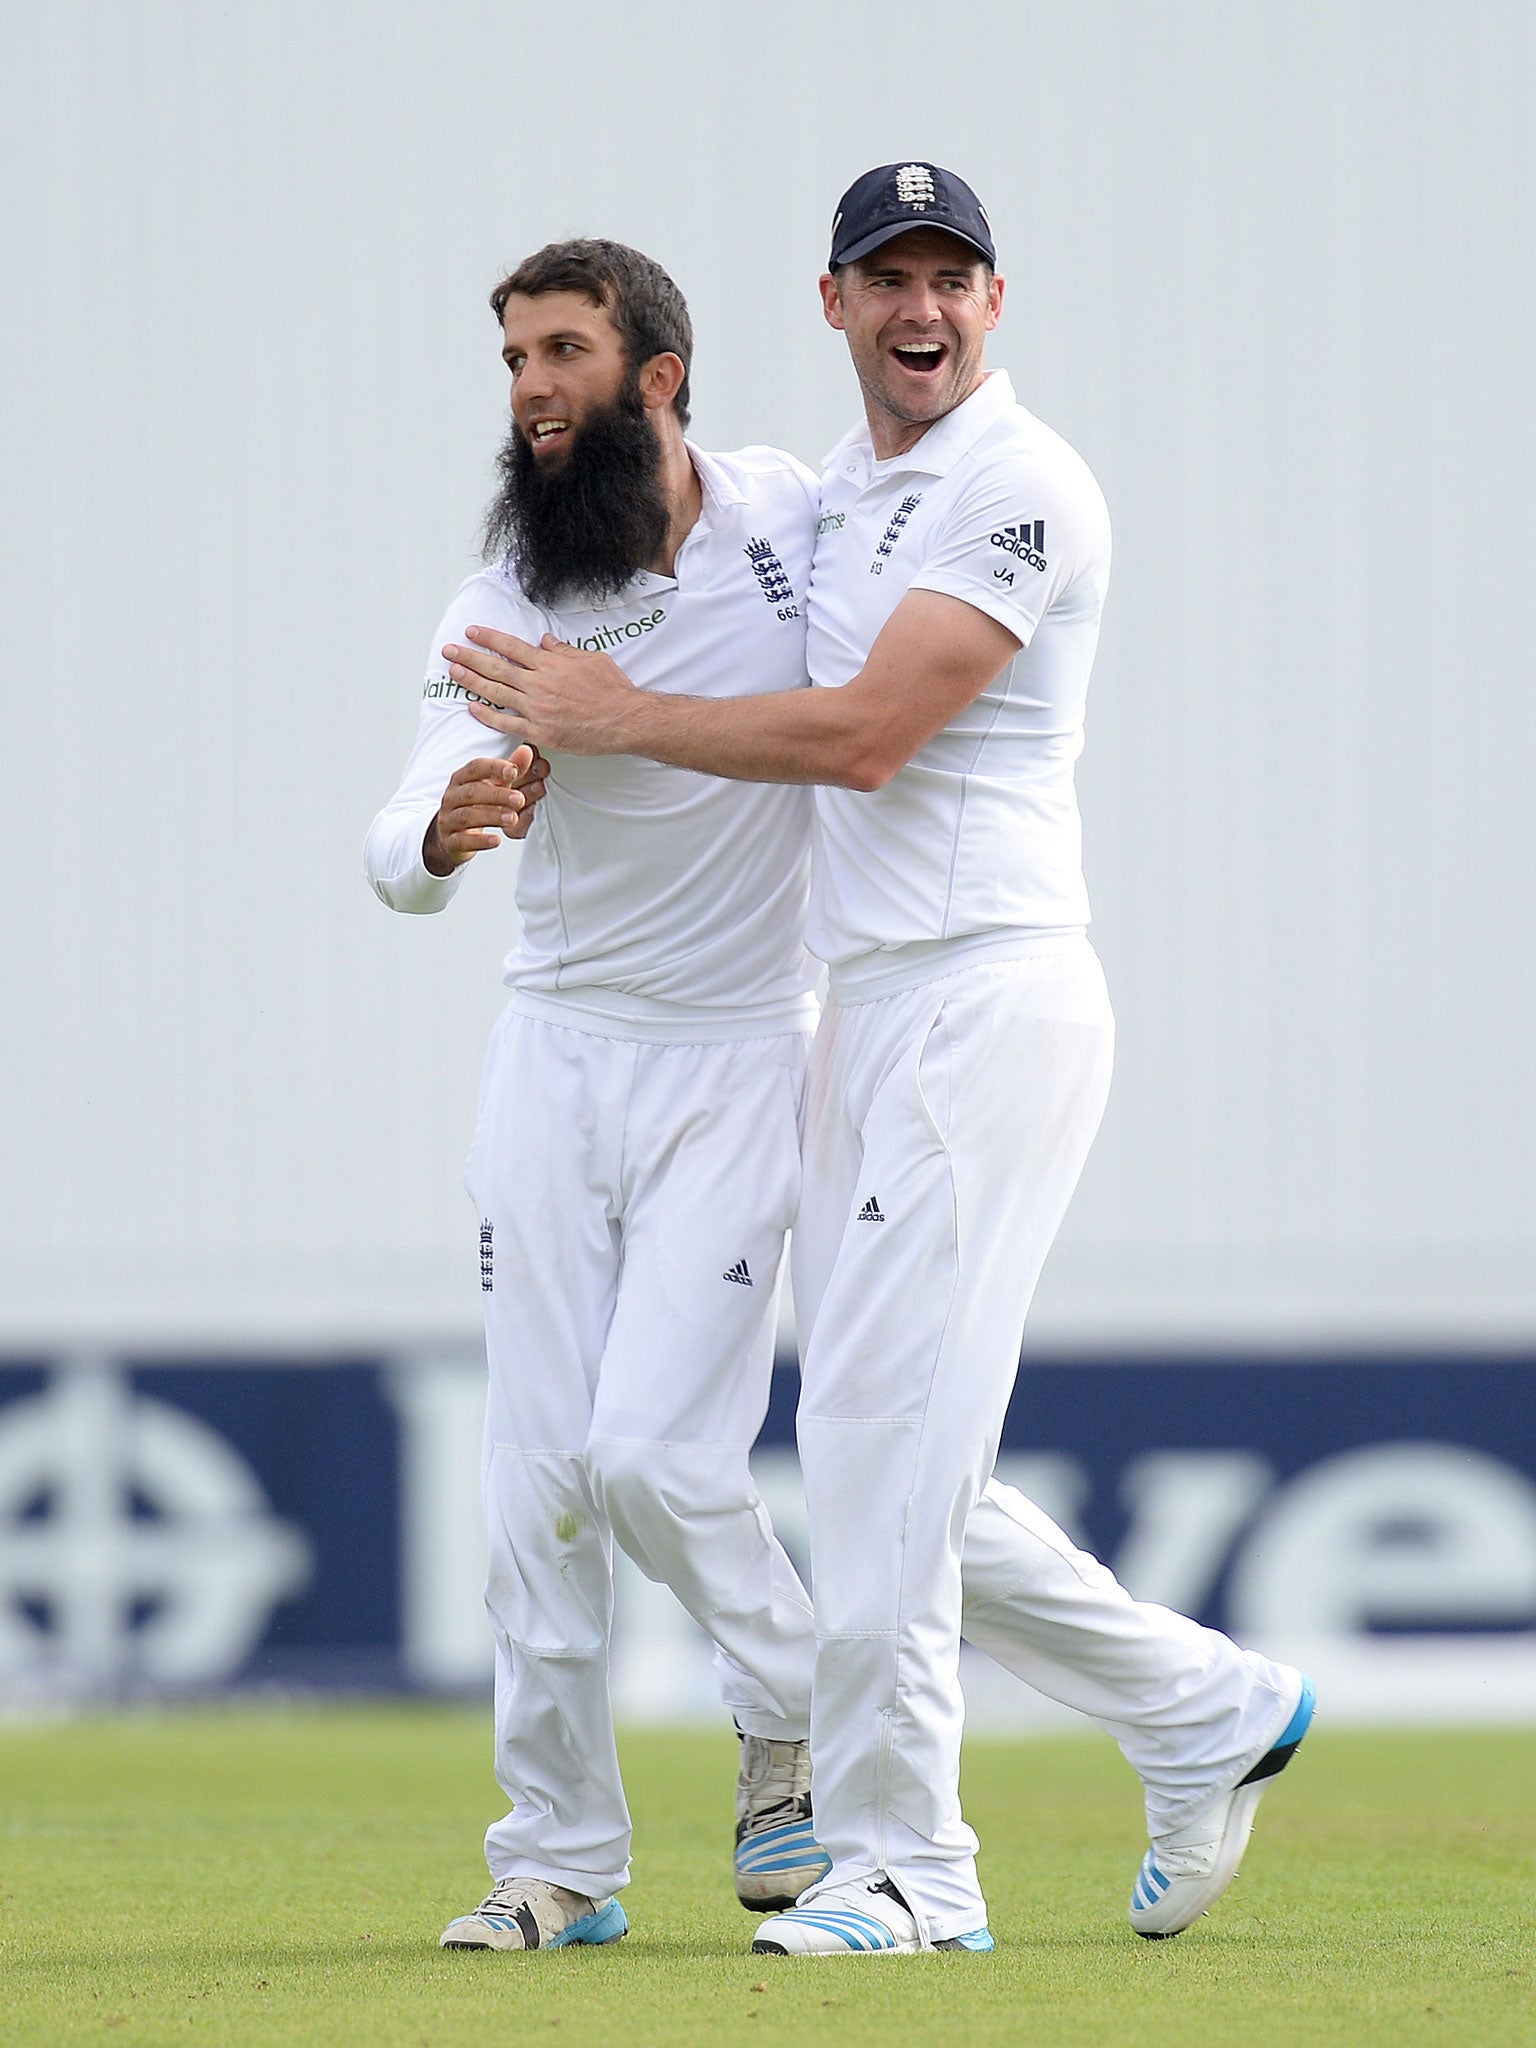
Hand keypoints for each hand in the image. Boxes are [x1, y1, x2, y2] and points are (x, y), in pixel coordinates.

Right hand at [422, 747, 549, 875]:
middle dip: (497, 795)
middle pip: (472, 792)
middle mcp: (452, 796)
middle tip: (520, 799)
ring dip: (491, 816)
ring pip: (467, 815)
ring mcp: (449, 819)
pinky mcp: (450, 840)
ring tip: (513, 818)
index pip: (475, 768)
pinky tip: (496, 840)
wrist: (452, 835)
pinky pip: (462, 840)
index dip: (494, 768)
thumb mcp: (493, 786)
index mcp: (462, 778)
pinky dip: (480, 841)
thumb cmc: (476, 805)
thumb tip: (527, 751)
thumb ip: (510, 769)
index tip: (514, 771)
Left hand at [441, 626, 642, 755]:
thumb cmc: (612, 689)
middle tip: (449, 650)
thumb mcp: (591, 660)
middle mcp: (538, 683)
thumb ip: (564, 651)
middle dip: (469, 657)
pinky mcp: (540, 731)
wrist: (625, 720)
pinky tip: (471, 707)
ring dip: (471, 681)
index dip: (488, 638)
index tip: (471, 631)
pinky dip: (487, 716)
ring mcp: (537, 708)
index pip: (511, 646)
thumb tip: (545, 641)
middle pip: (496, 667)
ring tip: (453, 672)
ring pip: (496, 693)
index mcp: (550, 664)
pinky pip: (506, 723)